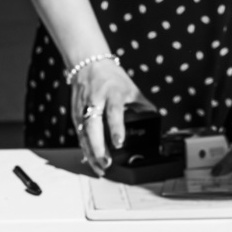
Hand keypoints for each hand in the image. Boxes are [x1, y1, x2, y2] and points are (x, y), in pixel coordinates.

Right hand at [72, 59, 154, 175]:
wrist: (88, 64)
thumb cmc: (111, 77)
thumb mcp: (130, 88)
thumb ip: (143, 104)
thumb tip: (156, 117)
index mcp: (111, 93)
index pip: (113, 112)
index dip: (116, 128)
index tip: (118, 142)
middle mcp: (95, 101)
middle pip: (93, 126)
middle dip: (99, 146)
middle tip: (106, 162)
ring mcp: (83, 108)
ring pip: (83, 133)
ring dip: (91, 152)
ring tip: (100, 167)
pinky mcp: (76, 114)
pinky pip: (80, 134)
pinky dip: (85, 148)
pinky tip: (91, 160)